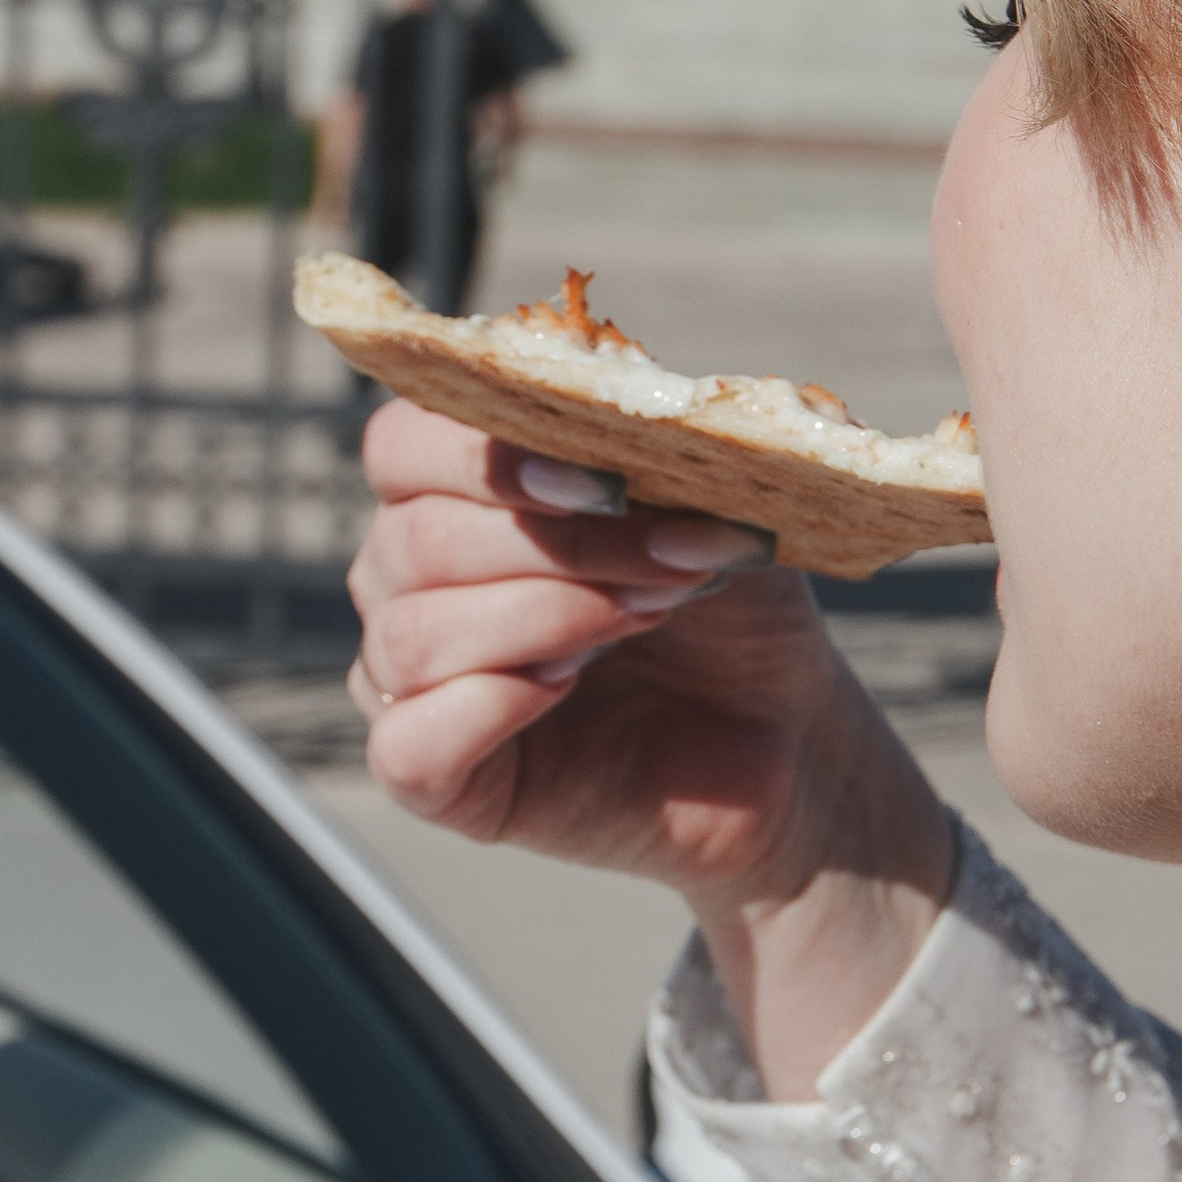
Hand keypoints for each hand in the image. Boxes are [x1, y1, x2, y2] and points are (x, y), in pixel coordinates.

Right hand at [346, 402, 946, 950]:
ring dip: (545, 618)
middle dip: (556, 548)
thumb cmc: (726, 607)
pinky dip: (487, 709)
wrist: (781, 734)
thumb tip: (616, 398)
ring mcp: (410, 684)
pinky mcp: (436, 783)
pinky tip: (563, 691)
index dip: (483, 455)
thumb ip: (644, 448)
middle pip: (414, 541)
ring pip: (413, 635)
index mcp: (449, 495)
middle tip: (671, 565)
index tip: (602, 481)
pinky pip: (409, 746)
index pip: (400, 447)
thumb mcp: (700, 507)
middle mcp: (406, 583)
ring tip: (647, 616)